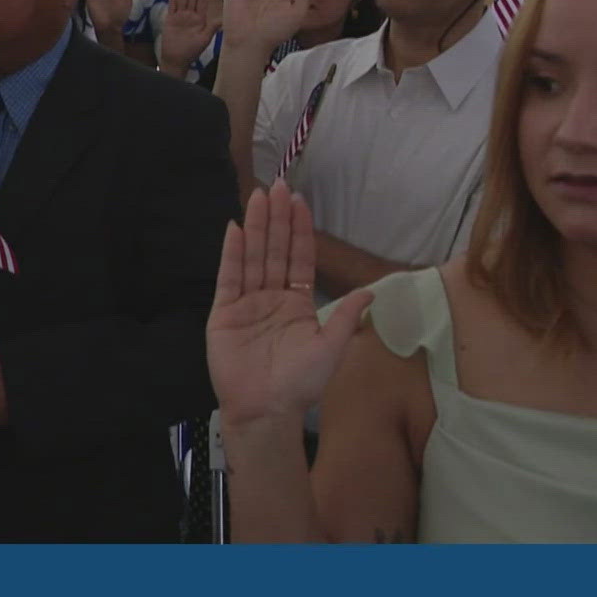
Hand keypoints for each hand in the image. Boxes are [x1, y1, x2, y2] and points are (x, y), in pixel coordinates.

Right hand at [158, 0, 218, 74]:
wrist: (176, 60)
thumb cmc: (192, 51)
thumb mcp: (205, 39)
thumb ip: (212, 28)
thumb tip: (224, 20)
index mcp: (200, 19)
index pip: (202, 2)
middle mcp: (190, 15)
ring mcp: (180, 16)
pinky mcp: (170, 19)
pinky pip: (172, 6)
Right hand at [207, 180, 373, 423]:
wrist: (266, 410)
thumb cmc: (300, 384)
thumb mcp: (332, 347)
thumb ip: (346, 316)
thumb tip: (372, 291)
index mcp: (298, 304)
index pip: (300, 258)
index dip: (300, 230)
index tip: (300, 202)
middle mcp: (272, 298)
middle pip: (275, 250)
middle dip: (277, 218)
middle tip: (278, 186)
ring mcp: (247, 304)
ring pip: (253, 257)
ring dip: (257, 226)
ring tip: (258, 196)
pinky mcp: (224, 313)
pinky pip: (229, 278)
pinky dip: (232, 253)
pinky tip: (236, 229)